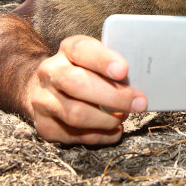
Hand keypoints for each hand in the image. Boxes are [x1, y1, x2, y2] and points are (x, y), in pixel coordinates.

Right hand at [28, 35, 146, 144]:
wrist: (47, 87)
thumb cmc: (85, 71)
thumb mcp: (97, 58)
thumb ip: (114, 65)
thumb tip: (142, 81)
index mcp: (67, 50)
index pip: (82, 50)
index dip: (103, 60)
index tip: (124, 71)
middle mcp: (50, 72)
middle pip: (78, 84)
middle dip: (114, 97)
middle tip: (139, 103)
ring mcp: (43, 99)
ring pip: (76, 114)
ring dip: (107, 119)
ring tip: (123, 116)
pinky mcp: (44, 125)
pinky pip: (74, 135)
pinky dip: (100, 136)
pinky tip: (113, 130)